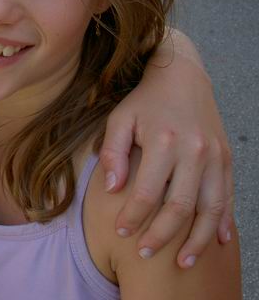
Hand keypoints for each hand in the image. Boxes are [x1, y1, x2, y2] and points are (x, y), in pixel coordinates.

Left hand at [99, 50, 232, 268]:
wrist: (182, 76)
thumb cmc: (144, 101)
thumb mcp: (119, 119)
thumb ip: (112, 152)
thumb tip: (111, 188)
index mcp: (163, 141)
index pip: (145, 193)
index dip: (132, 217)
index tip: (119, 232)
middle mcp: (194, 152)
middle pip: (180, 207)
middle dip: (161, 236)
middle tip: (144, 254)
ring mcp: (215, 157)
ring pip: (210, 209)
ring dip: (196, 240)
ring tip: (183, 263)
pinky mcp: (227, 159)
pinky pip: (228, 198)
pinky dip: (222, 223)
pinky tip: (215, 242)